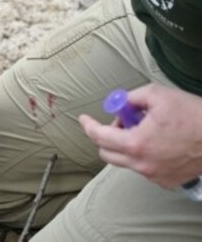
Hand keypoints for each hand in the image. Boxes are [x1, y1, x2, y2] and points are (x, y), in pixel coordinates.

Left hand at [80, 83, 201, 188]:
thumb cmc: (194, 116)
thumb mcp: (158, 95)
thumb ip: (132, 98)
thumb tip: (120, 103)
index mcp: (136, 144)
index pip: (99, 136)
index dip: (88, 125)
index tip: (85, 119)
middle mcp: (142, 164)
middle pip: (107, 153)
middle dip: (108, 136)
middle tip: (124, 121)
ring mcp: (155, 175)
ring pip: (126, 161)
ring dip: (127, 146)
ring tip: (147, 130)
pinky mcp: (167, 181)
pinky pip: (144, 169)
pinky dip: (144, 156)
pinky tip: (159, 143)